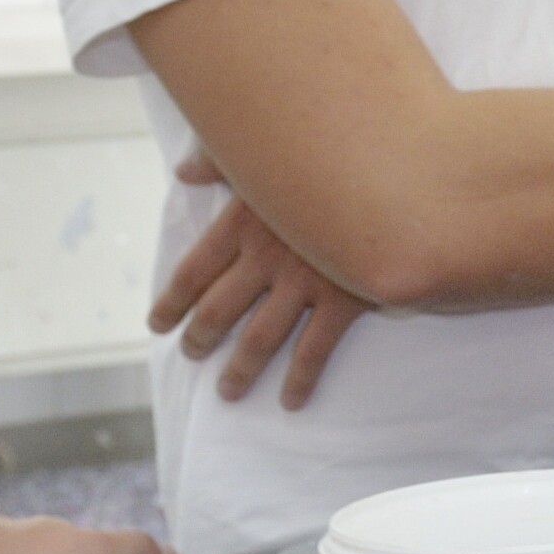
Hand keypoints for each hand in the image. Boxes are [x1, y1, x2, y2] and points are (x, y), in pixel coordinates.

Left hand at [149, 155, 367, 406]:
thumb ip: (221, 161)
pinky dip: (299, 379)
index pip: (193, 271)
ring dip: (240, 369)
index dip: (172, 301)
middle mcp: (265, 257)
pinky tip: (289, 401)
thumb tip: (183, 172)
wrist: (396, 174)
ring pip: (259, 338)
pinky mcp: (344, 299)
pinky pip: (314, 349)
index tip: (158, 324)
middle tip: (192, 354)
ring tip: (228, 390)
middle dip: (201, 338)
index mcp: (243, 221)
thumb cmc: (330, 158)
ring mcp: (304, 281)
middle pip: (219, 310)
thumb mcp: (272, 151)